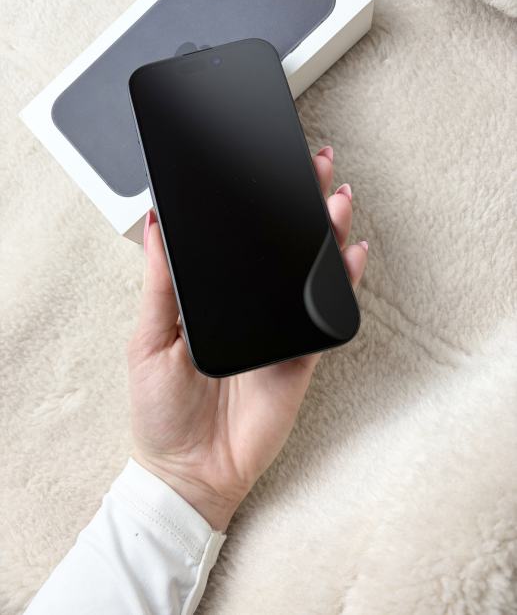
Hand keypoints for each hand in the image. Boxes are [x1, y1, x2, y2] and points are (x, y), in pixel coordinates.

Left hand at [128, 146, 367, 530]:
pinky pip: (325, 314)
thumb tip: (156, 228)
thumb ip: (159, 286)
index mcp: (212, 299)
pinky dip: (342, 284)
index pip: (237, 242)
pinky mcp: (299, 354)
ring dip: (326, 234)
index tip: (263, 168)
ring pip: (309, 272)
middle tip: (312, 166)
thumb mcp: (147, 340)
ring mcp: (277, 328)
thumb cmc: (160, 409)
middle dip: (299, 204)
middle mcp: (249, 306)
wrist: (189, 469)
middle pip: (280, 248)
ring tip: (335, 199)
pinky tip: (351, 254)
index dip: (252, 205)